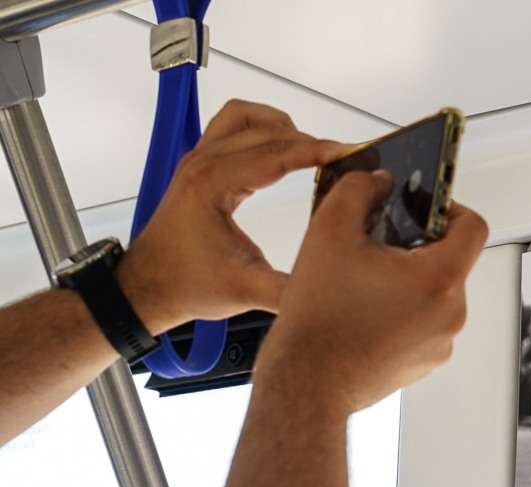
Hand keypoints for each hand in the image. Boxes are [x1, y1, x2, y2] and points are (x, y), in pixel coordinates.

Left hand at [116, 100, 354, 334]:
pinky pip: (231, 126)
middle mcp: (202, 166)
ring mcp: (198, 161)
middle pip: (266, 131)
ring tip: (312, 148)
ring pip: (244, 117)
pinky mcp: (200, 166)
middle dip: (308, 139)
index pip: (275, 154)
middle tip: (340, 155)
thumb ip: (290, 288)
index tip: (346, 152)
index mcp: (211, 186)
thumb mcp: (246, 290)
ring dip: (280, 125)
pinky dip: (261, 129)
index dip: (317, 151)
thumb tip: (328, 280)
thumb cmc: (183, 284)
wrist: (148, 288)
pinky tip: (282, 149)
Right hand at [256, 169, 487, 415]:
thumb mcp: (330, 232)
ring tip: (365, 283)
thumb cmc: (319, 321)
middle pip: (450, 261)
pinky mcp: (425, 362)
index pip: (472, 226)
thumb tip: (378, 181)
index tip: (423, 208)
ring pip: (435, 294)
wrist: (306, 383)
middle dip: (416, 247)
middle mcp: (450, 314)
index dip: (449, 207)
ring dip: (407, 281)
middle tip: (378, 245)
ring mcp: (440, 342)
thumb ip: (359, 189)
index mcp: (439, 280)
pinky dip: (402, 312)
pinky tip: (365, 311)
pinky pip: (423, 324)